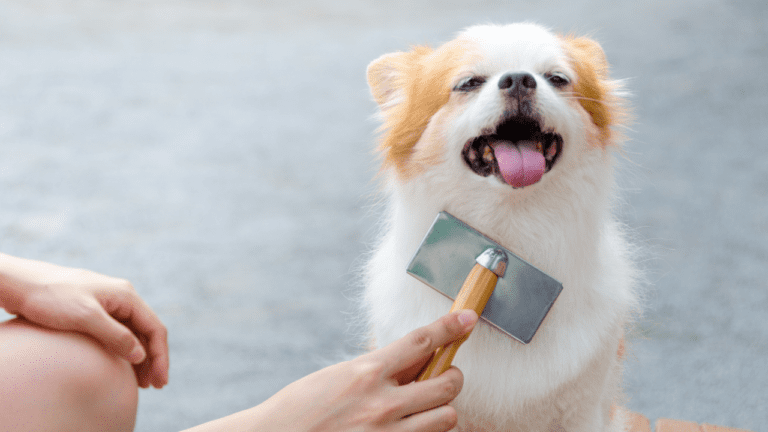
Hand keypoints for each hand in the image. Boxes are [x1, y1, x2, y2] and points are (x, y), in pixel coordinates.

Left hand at [0, 254, 167, 388]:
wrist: (21, 284)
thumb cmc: (51, 297)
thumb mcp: (85, 317)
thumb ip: (115, 336)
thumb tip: (140, 355)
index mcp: (126, 296)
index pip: (154, 328)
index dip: (160, 356)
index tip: (159, 380)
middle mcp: (122, 299)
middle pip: (147, 332)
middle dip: (153, 359)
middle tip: (154, 385)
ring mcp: (109, 305)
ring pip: (134, 333)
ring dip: (141, 357)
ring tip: (141, 381)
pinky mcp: (95, 312)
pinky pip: (119, 333)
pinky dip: (125, 351)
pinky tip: (122, 366)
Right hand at [251, 310, 477, 431]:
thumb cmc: (302, 408)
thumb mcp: (338, 376)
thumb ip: (377, 369)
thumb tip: (414, 359)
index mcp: (366, 372)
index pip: (422, 341)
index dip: (450, 326)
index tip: (467, 318)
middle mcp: (381, 403)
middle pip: (447, 383)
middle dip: (452, 377)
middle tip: (442, 377)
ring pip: (446, 417)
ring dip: (443, 409)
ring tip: (427, 408)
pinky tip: (412, 427)